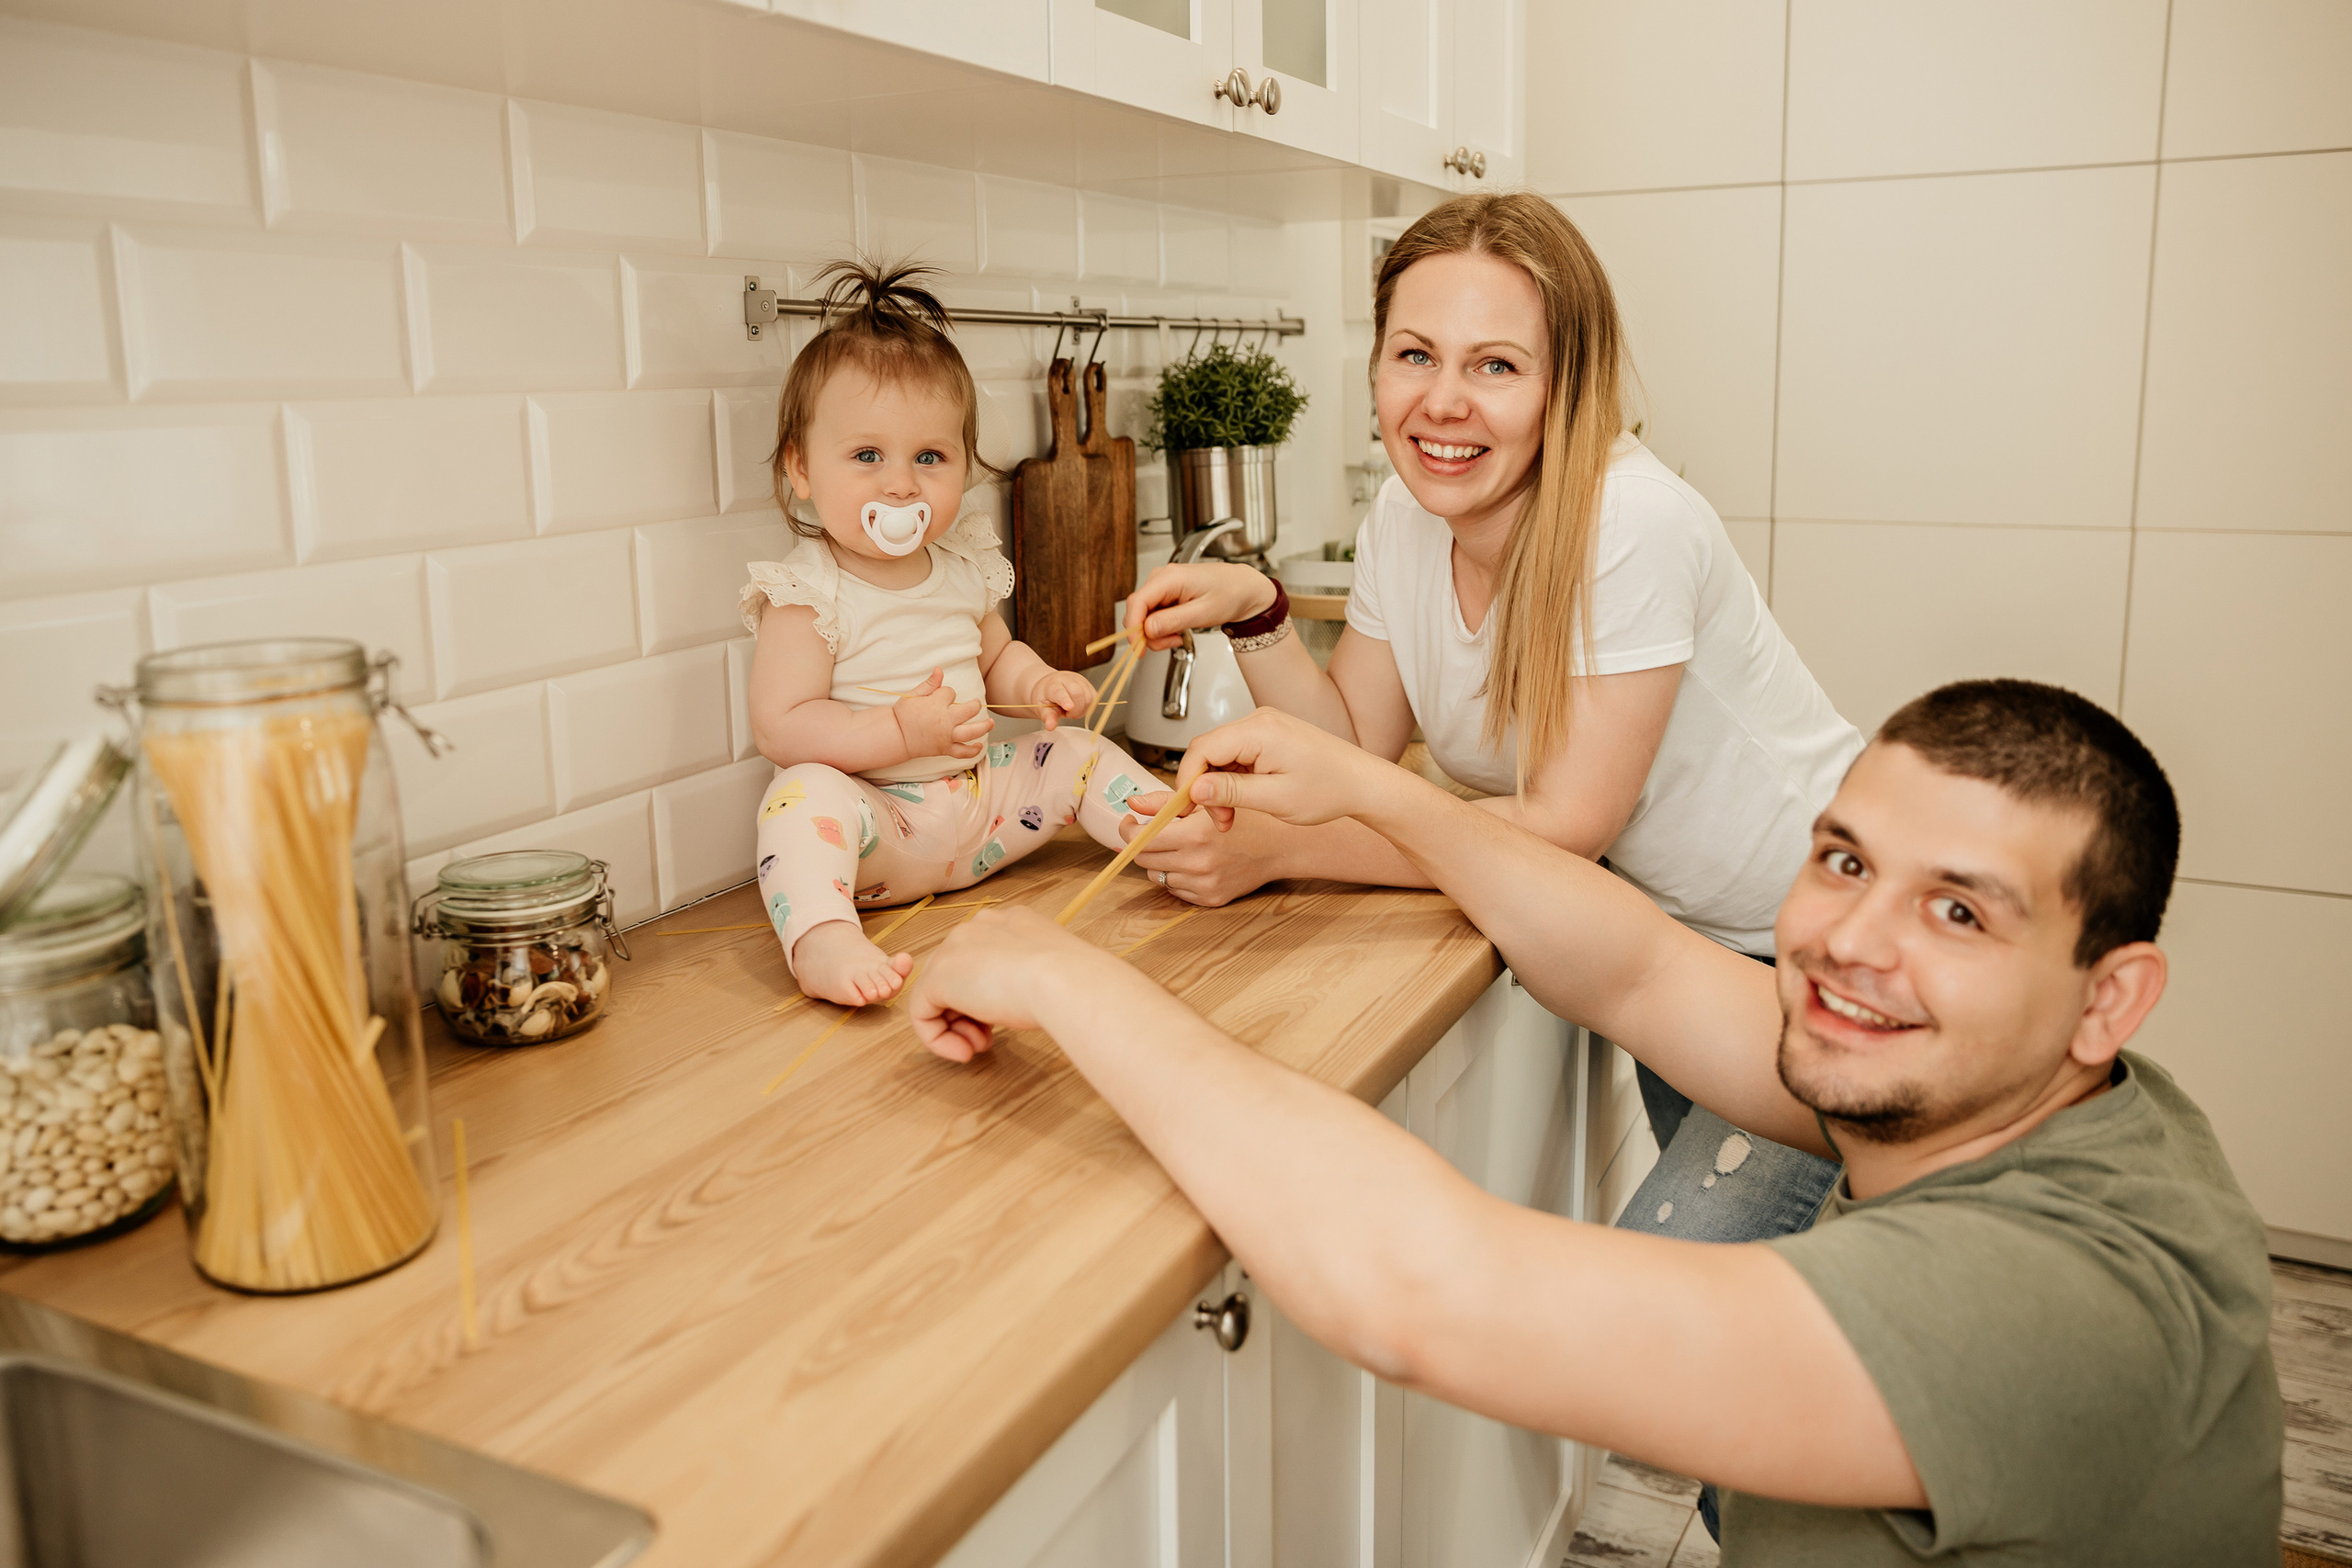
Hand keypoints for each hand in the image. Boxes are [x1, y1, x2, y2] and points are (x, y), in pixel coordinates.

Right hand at [893, 668, 992, 758]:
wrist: (896, 736)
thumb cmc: (903, 715)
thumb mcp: (913, 695)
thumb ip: (929, 684)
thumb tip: (939, 669)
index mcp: (936, 704)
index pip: (951, 693)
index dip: (947, 693)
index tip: (941, 697)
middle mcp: (945, 720)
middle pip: (969, 710)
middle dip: (974, 705)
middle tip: (975, 703)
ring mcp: (946, 736)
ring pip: (971, 731)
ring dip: (984, 727)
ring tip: (991, 723)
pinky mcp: (945, 749)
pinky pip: (962, 752)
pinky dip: (972, 751)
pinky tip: (979, 746)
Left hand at [908, 907, 1109, 1060]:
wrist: (1065, 980)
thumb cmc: (1073, 980)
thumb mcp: (1055, 972)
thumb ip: (1033, 977)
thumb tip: (1027, 997)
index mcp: (1009, 922)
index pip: (984, 959)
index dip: (990, 996)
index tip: (1006, 1021)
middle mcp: (977, 928)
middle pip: (958, 977)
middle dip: (970, 1015)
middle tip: (988, 1041)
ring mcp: (953, 950)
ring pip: (939, 995)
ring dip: (957, 1029)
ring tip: (978, 1048)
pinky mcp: (936, 978)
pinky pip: (922, 1013)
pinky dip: (938, 1039)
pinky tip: (964, 1053)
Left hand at [1026, 668, 1099, 730]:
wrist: (1049, 685)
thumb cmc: (1045, 697)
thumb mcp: (1041, 708)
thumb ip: (1047, 717)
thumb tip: (1050, 727)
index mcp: (1052, 685)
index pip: (1060, 692)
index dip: (1065, 700)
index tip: (1069, 707)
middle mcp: (1067, 679)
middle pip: (1078, 693)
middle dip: (1076, 710)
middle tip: (1067, 714)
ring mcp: (1079, 680)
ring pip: (1089, 697)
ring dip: (1083, 710)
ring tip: (1072, 710)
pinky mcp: (1088, 684)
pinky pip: (1094, 698)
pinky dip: (1089, 707)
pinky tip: (1079, 707)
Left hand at [1119, 792, 1283, 906]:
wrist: (1282, 845)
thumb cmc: (1249, 818)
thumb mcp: (1206, 801)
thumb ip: (1164, 803)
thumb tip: (1133, 803)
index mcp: (1195, 834)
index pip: (1140, 840)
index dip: (1128, 830)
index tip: (1130, 822)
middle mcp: (1198, 863)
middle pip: (1144, 859)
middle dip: (1141, 844)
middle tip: (1150, 832)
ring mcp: (1204, 884)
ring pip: (1158, 876)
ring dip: (1160, 860)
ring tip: (1177, 846)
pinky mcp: (1211, 899)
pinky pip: (1176, 890)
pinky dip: (1177, 876)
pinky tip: (1192, 861)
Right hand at [1123, 562, 1278, 650]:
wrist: (1242, 587)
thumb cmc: (1229, 593)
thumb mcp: (1203, 613)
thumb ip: (1173, 621)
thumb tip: (1147, 630)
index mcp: (1170, 577)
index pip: (1137, 602)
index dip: (1133, 627)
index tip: (1138, 647)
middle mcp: (1162, 577)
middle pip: (1138, 611)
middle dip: (1149, 634)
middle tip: (1171, 643)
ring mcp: (1162, 584)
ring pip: (1144, 615)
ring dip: (1157, 632)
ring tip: (1178, 636)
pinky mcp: (1164, 593)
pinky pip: (1153, 614)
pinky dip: (1161, 627)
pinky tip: (1177, 629)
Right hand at [1174, 708, 1389, 829]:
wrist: (1362, 783)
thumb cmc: (1331, 788)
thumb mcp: (1275, 799)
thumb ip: (1230, 792)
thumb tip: (1194, 791)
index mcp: (1259, 731)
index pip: (1201, 749)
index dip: (1186, 781)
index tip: (1186, 809)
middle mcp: (1259, 721)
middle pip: (1208, 751)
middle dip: (1205, 788)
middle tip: (1218, 820)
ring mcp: (1264, 727)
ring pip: (1220, 756)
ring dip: (1219, 788)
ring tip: (1233, 817)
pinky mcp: (1268, 737)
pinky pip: (1236, 756)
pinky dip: (1232, 781)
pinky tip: (1242, 802)